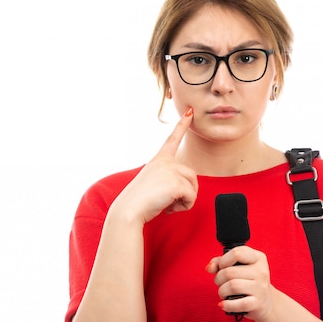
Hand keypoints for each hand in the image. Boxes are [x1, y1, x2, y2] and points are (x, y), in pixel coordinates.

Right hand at [111, 107, 197, 223]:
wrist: (129, 210)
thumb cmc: (139, 202)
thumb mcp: (154, 185)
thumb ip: (169, 180)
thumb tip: (185, 189)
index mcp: (159, 160)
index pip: (173, 138)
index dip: (182, 124)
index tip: (190, 111)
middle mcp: (165, 161)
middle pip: (192, 175)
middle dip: (186, 192)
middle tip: (167, 201)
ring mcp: (171, 170)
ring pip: (193, 187)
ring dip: (185, 200)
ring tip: (167, 203)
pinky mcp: (176, 183)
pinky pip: (192, 197)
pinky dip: (184, 206)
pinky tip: (169, 208)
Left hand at [206, 245, 273, 320]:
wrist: (265, 301)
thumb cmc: (248, 281)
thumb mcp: (239, 266)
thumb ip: (221, 262)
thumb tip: (209, 267)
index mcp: (258, 258)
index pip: (237, 253)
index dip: (224, 261)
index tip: (222, 267)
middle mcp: (261, 271)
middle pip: (230, 272)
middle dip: (218, 278)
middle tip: (220, 283)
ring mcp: (261, 288)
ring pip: (232, 286)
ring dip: (221, 291)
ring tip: (223, 292)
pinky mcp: (258, 303)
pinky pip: (238, 303)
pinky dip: (227, 305)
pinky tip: (224, 304)